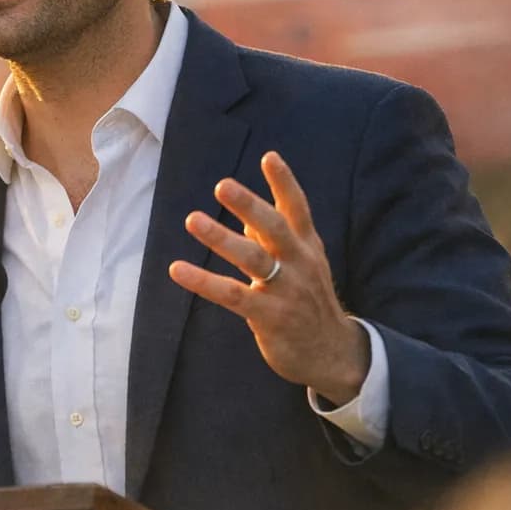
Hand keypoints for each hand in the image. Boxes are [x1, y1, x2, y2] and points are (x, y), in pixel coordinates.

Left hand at [168, 152, 368, 403]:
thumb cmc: (309, 301)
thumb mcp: (302, 264)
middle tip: (222, 185)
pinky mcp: (270, 317)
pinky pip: (232, 295)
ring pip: (253, 259)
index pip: (298, 209)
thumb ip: (276, 238)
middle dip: (249, 205)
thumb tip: (247, 214)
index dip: (285, 183)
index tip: (269, 157)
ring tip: (192, 219)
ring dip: (221, 238)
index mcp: (307, 247)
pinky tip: (178, 269)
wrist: (332, 352)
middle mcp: (300, 264)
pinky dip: (204, 282)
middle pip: (276, 228)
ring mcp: (286, 291)